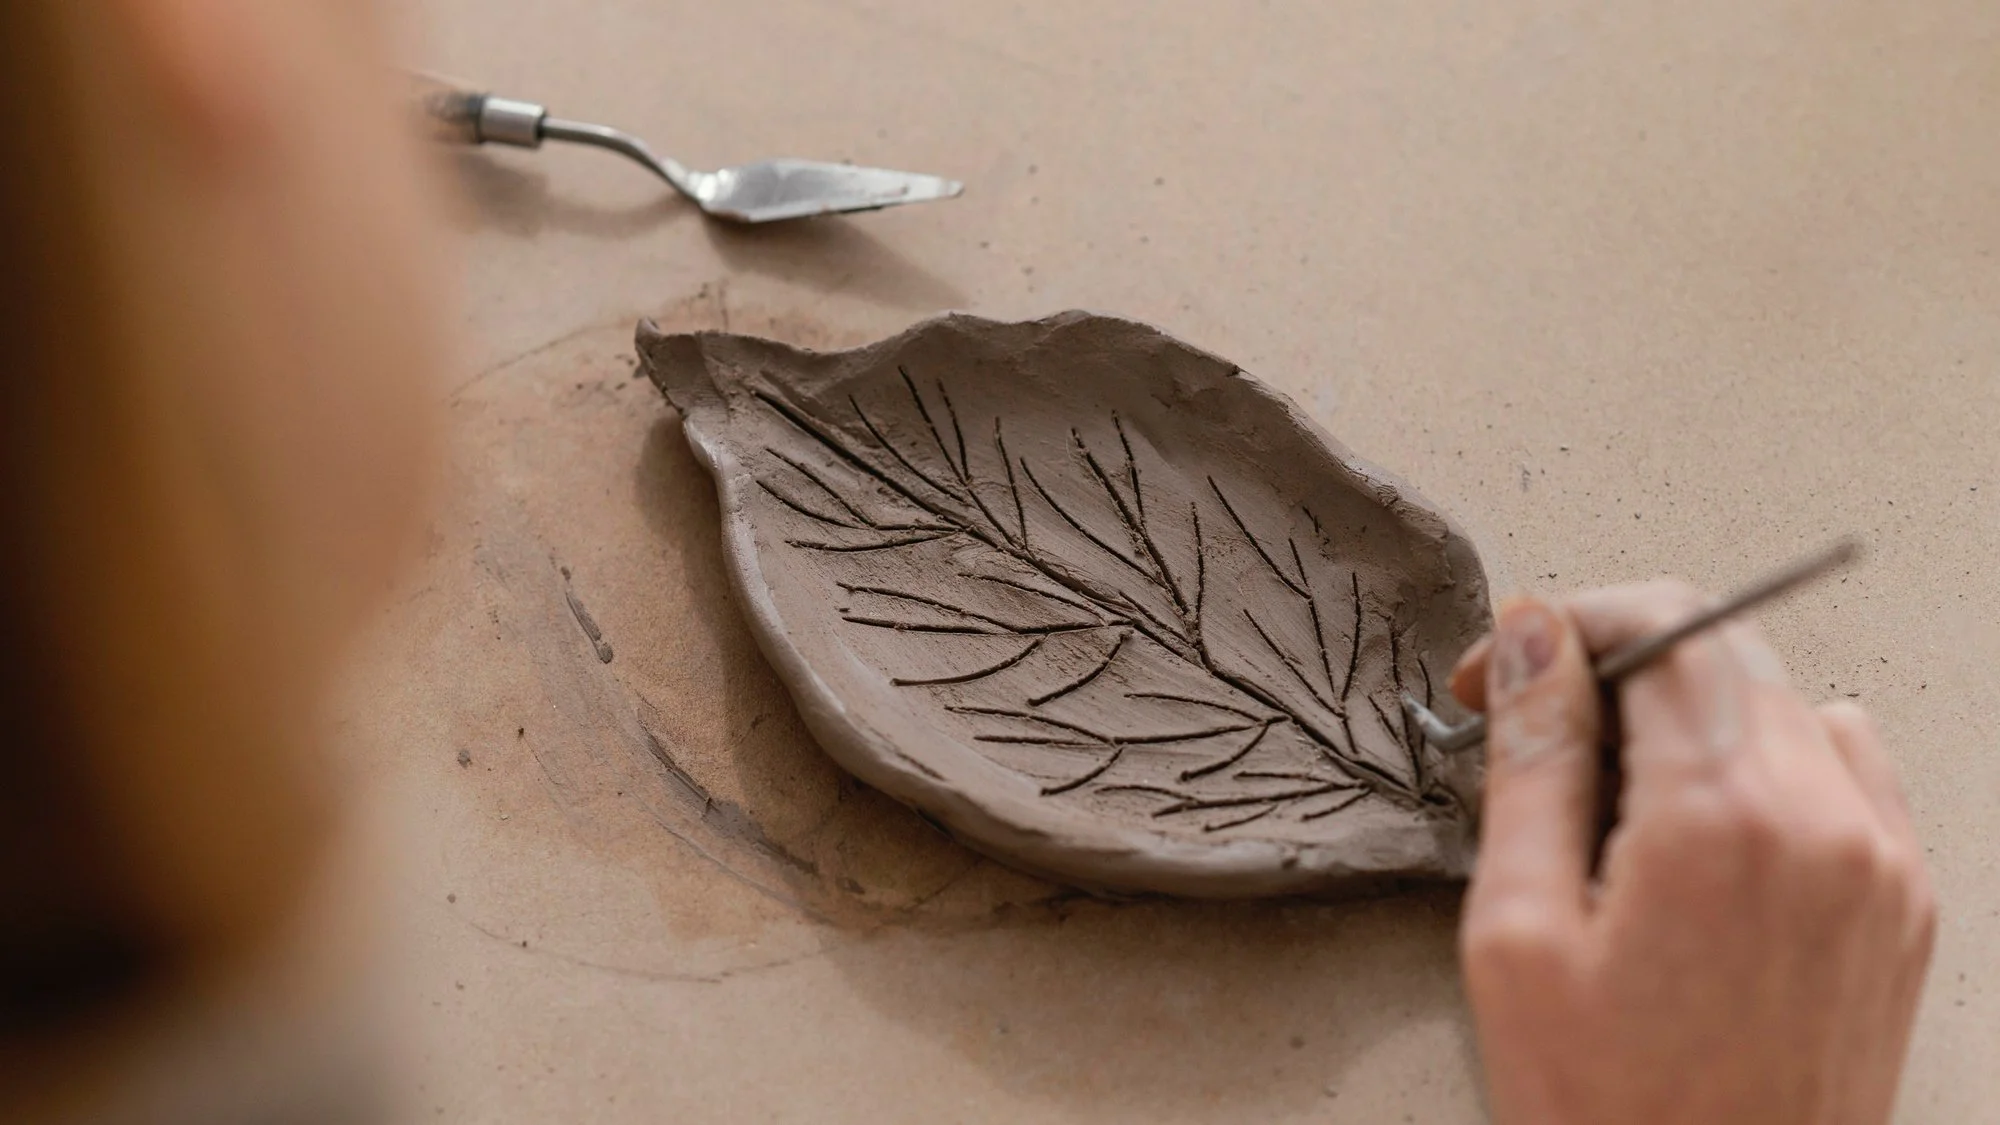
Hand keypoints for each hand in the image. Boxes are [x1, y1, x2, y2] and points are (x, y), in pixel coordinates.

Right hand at [1452, 584, 1935, 1124]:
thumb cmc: (1612, 1110)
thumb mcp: (1518, 934)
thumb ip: (1533, 764)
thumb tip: (1536, 638)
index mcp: (1725, 819)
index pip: (1662, 625)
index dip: (1567, 624)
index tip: (1508, 673)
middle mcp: (1827, 823)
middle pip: (1724, 651)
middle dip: (1618, 662)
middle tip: (1539, 731)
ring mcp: (1880, 863)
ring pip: (1781, 703)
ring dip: (1687, 713)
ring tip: (1612, 804)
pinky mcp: (1901, 903)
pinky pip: (1842, 766)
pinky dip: (1765, 762)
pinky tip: (1699, 832)